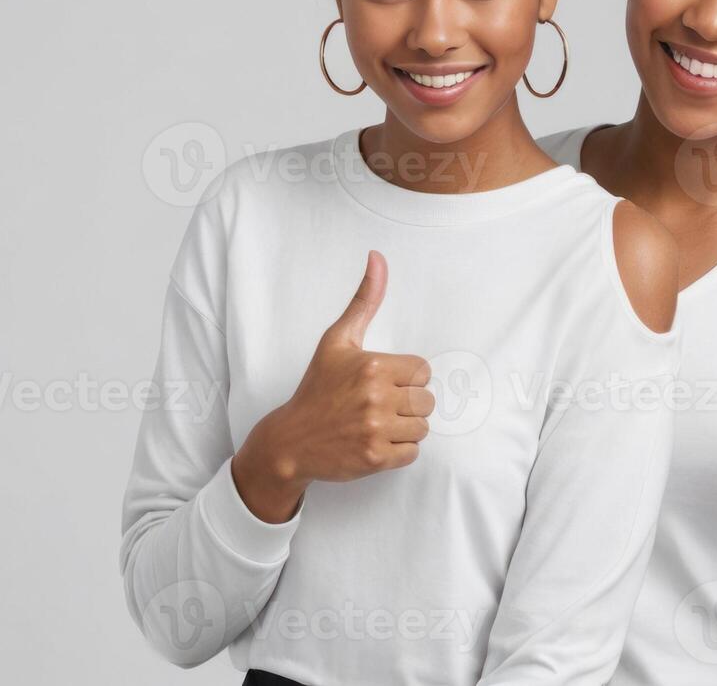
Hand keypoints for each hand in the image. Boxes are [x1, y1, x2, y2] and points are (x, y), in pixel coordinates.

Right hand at [233, 250, 434, 521]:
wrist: (290, 440)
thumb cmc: (317, 387)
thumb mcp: (337, 340)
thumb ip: (364, 300)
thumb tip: (377, 257)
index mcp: (373, 366)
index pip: (423, 370)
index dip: (407, 377)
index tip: (384, 383)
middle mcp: (376, 397)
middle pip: (427, 400)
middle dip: (408, 403)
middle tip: (380, 405)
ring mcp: (375, 430)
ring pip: (422, 427)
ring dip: (405, 428)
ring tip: (377, 424)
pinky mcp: (375, 458)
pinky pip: (412, 453)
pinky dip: (398, 451)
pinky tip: (375, 442)